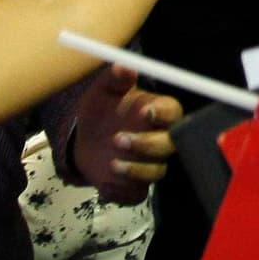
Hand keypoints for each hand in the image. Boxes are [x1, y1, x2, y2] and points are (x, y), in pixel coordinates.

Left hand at [70, 67, 181, 203]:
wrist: (85, 139)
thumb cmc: (102, 110)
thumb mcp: (104, 91)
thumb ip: (115, 79)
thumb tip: (124, 66)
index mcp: (158, 112)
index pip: (173, 112)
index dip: (164, 114)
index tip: (146, 112)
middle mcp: (160, 139)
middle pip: (169, 145)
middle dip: (146, 145)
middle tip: (118, 140)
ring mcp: (150, 164)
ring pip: (155, 172)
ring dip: (135, 171)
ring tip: (111, 164)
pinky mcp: (137, 185)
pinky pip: (137, 194)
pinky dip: (122, 192)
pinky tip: (105, 187)